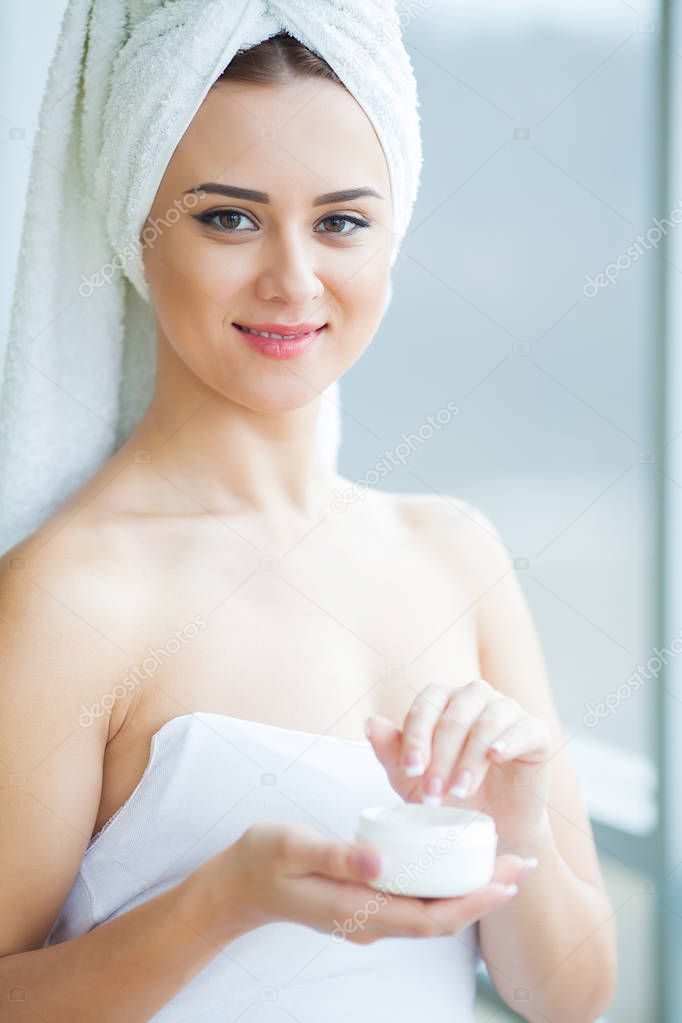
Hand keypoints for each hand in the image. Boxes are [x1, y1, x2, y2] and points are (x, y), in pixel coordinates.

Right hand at [192, 819, 534, 944]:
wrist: (235, 886)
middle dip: (484, 895)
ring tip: (501, 863)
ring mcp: (368, 918)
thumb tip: (383, 862)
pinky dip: (443, 886)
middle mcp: (369, 922)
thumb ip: (337, 856)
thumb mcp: (293, 847)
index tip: (506, 880)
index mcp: (356, 910)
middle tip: (522, 865)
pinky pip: (415, 903)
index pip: (428, 917)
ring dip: (469, 892)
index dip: (472, 901)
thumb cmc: (262, 859)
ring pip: (430, 913)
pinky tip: (456, 863)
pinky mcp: (365, 905)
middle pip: (439, 918)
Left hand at [366, 681, 553, 849]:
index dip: (416, 736)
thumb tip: (370, 723)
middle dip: (441, 754)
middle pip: (456, 711)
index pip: (426, 703)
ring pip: (487, 719)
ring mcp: (508, 710)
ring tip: (460, 790)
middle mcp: (476, 697)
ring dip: (470, 756)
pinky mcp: (535, 732)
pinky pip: (523, 728)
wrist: (491, 828)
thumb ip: (391, 751)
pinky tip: (496, 756)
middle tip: (433, 793)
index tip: (411, 770)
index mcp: (444, 700)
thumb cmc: (447, 796)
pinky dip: (508, 740)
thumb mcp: (411, 780)